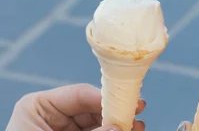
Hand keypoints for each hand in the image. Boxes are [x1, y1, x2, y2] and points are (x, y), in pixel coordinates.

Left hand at [6, 83, 145, 130]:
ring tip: (137, 126)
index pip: (79, 94)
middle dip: (115, 111)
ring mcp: (63, 129)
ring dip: (118, 124)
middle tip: (136, 112)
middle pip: (92, 107)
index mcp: (38, 106)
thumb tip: (118, 127)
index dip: (105, 97)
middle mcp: (52, 114)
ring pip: (97, 121)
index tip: (127, 103)